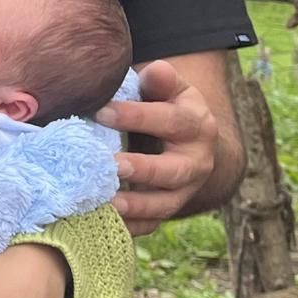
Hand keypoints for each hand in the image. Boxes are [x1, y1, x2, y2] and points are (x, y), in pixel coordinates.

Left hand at [95, 58, 223, 233]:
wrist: (192, 145)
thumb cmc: (168, 107)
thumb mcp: (171, 89)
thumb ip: (161, 80)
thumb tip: (156, 70)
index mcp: (196, 126)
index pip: (169, 120)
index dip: (136, 116)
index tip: (101, 111)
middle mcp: (196, 162)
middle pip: (172, 170)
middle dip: (142, 169)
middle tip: (111, 165)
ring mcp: (184, 190)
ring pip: (164, 204)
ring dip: (136, 205)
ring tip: (106, 203)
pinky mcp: (168, 209)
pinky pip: (151, 223)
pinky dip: (129, 227)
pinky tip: (102, 224)